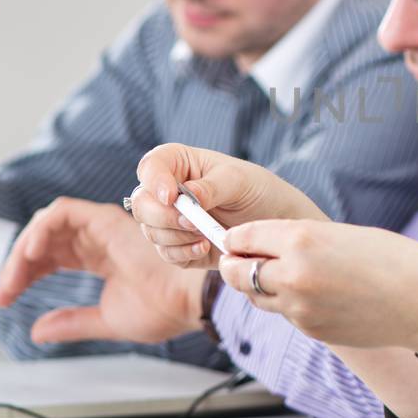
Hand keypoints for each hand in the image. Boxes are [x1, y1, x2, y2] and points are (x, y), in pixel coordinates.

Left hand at [0, 197, 202, 344]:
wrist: (188, 300)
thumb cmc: (163, 309)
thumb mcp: (105, 321)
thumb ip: (72, 323)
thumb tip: (37, 331)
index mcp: (101, 257)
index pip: (51, 257)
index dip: (24, 275)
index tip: (6, 300)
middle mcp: (99, 238)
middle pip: (44, 241)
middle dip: (17, 265)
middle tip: (4, 293)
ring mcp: (102, 226)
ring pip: (48, 223)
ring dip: (24, 248)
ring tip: (14, 277)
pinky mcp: (106, 219)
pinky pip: (61, 212)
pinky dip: (40, 229)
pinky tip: (31, 256)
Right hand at [131, 143, 327, 267]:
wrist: (275, 224)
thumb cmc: (257, 191)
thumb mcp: (239, 181)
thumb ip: (211, 187)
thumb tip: (186, 195)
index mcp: (178, 164)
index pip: (150, 167)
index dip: (154, 181)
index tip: (172, 196)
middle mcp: (167, 191)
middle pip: (141, 204)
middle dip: (164, 216)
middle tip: (193, 222)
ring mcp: (170, 220)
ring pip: (151, 231)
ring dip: (176, 236)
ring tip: (206, 234)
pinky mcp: (178, 246)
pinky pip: (166, 253)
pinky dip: (183, 252)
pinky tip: (206, 247)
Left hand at [219, 220, 417, 355]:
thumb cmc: (393, 259)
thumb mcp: (341, 234)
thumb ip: (298, 239)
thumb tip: (261, 247)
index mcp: (302, 239)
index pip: (242, 237)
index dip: (237, 237)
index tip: (238, 238)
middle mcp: (293, 274)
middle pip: (235, 272)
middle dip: (236, 264)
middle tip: (245, 259)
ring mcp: (299, 307)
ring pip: (255, 296)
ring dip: (258, 285)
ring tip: (283, 274)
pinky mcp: (309, 330)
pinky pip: (284, 313)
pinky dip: (287, 303)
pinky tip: (315, 294)